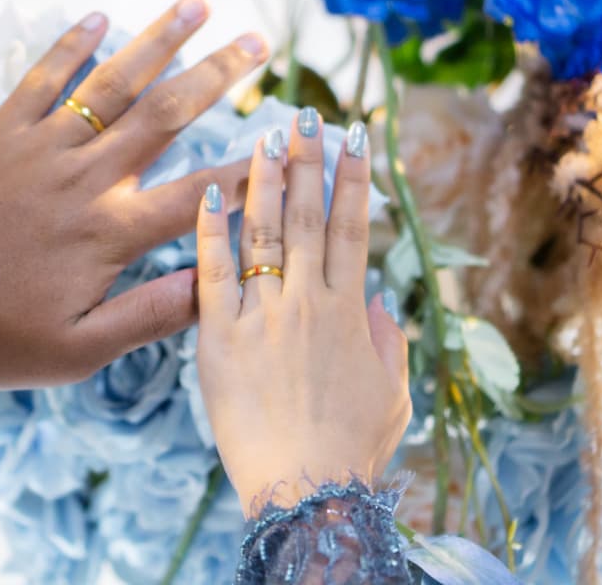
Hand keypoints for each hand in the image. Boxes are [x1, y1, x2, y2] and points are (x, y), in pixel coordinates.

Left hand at [0, 0, 266, 388]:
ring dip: (157, 40)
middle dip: (218, 76)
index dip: (251, 169)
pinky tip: (99, 16)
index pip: (200, 195)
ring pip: (111, 85)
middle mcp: (85, 179)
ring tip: (197, 4)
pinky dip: (70, 46)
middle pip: (165, 116)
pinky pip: (42, 78)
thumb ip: (147, 317)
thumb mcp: (74, 350)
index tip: (289, 142)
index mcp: (110, 233)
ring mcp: (41, 148)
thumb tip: (214, 288)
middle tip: (259, 42)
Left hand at [194, 111, 410, 516]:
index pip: (354, 228)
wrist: (305, 489)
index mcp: (349, 312)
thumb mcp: (393, 393)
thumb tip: (380, 299)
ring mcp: (261, 317)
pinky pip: (212, 275)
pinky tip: (209, 190)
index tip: (354, 136)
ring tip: (264, 132)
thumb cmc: (352, 447)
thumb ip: (388, 340)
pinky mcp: (218, 339)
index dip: (355, 178)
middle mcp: (307, 302)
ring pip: (264, 233)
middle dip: (309, 159)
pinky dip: (211, 232)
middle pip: (310, 215)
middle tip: (305, 112)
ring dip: (265, 179)